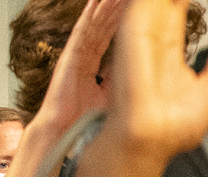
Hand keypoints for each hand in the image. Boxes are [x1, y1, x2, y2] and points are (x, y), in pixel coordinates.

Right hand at [37, 0, 130, 130]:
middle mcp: (85, 56)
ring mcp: (77, 54)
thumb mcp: (115, 96)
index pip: (113, 35)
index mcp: (95, 66)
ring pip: (95, 22)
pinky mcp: (70, 55)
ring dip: (106, 5)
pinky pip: (82, 29)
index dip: (124, 19)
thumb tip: (144, 64)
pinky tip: (95, 1)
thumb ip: (124, 77)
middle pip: (104, 24)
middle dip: (117, 6)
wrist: (63, 132)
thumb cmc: (85, 121)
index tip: (137, 6)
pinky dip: (89, 13)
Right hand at [109, 0, 207, 158]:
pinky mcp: (131, 37)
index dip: (182, 1)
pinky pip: (139, 6)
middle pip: (161, 5)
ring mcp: (139, 40)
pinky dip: (147, 1)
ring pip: (150, 3)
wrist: (150, 144)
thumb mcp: (207, 96)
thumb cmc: (169, 131)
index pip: (176, 17)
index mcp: (168, 56)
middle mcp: (151, 45)